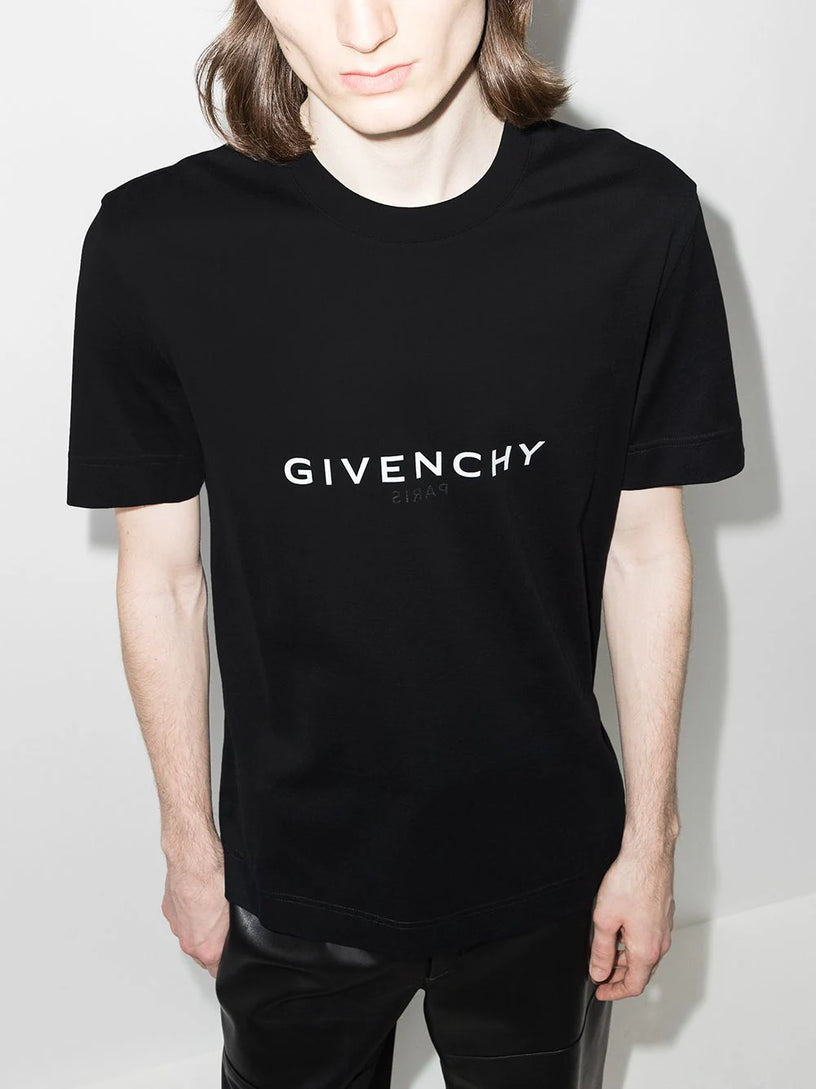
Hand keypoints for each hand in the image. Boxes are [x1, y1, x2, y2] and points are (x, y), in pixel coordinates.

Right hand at [161, 828, 229, 977]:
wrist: (194, 860)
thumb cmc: (215, 881)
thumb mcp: (235, 912)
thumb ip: (231, 933)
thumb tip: (235, 937)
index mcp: (207, 948)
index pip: (216, 970)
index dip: (226, 962)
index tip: (230, 954)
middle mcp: (188, 942)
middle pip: (202, 955)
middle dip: (213, 946)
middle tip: (224, 928)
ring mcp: (177, 926)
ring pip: (190, 935)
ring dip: (199, 928)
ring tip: (211, 909)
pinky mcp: (169, 911)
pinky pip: (181, 919)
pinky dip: (188, 914)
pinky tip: (199, 899)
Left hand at [589, 840, 675, 999]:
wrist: (648, 855)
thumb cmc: (630, 882)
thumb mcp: (605, 920)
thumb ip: (601, 951)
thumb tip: (599, 972)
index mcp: (646, 950)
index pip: (633, 985)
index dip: (614, 992)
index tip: (601, 991)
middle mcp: (660, 943)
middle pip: (641, 972)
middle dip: (619, 977)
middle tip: (601, 974)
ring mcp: (664, 928)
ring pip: (646, 955)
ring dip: (627, 960)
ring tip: (607, 952)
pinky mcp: (663, 914)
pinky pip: (650, 938)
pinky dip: (634, 944)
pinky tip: (620, 931)